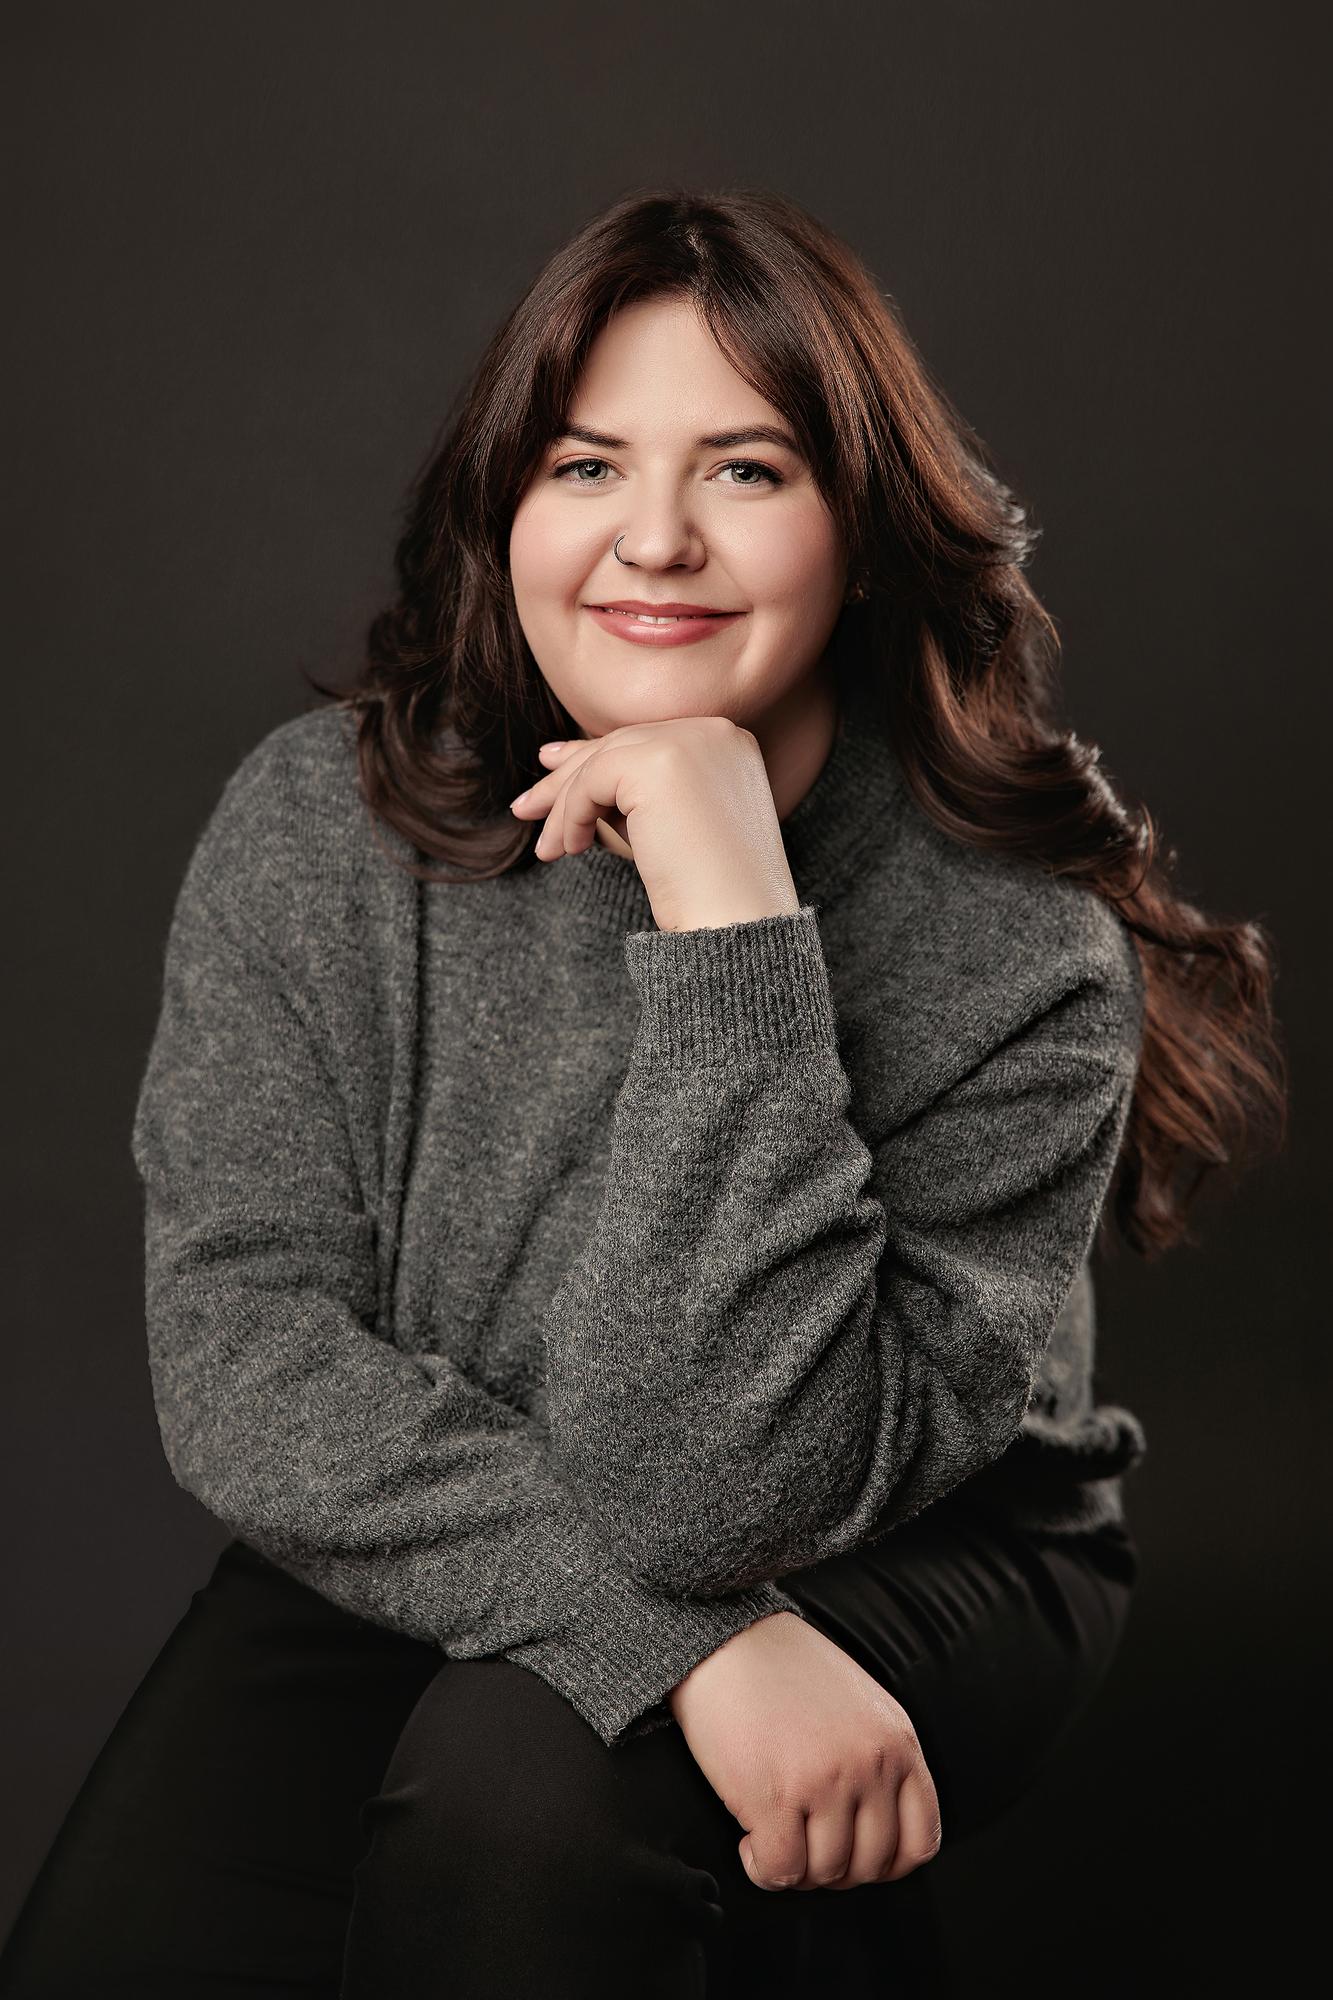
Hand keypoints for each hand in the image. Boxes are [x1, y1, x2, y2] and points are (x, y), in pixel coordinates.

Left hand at [508, 717, 800, 932]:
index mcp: (728, 743)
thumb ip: (637, 787)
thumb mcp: (674, 823)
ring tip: (548, 849)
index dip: (596, 756)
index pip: (647, 741)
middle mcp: (713, 731)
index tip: (552, 767)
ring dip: (567, 808)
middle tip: (526, 806)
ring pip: (602, 763)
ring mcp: (689, 741)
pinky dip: (572, 815)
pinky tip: (569, 849)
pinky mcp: (659, 761)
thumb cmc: (710, 890)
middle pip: (621, 746)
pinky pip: (593, 780)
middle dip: (568, 778)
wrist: (738, 922)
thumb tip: (563, 755)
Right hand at [667, 1610, 941, 1892]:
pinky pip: (781, 1869)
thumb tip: (872, 1830)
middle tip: (803, 1844)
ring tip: (774, 1836)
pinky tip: (750, 1840)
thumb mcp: (860, 1706)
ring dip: (796, 1867)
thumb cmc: (784, 1671)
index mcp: (898, 1742)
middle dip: (834, 1868)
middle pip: (870, 1865)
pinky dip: (763, 1868)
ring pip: (825, 1873)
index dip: (886, 1864)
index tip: (855, 1855)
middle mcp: (870, 1765)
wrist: (725, 1640)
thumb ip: (878, 1760)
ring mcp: (825, 1783)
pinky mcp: (775, 1797)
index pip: (920, 1841)